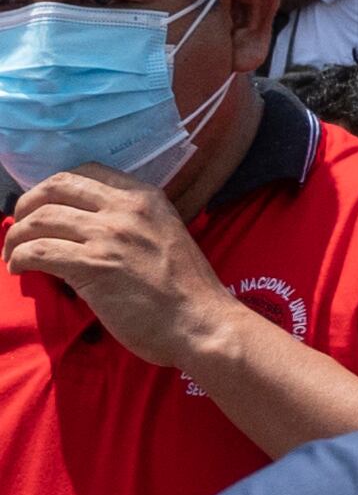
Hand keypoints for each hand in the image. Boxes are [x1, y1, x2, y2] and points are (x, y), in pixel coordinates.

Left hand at [1, 176, 239, 375]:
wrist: (201, 323)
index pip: (85, 171)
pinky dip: (20, 259)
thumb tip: (86, 226)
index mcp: (146, 197)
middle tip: (19, 228)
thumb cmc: (187, 289)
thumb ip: (132, 223)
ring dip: (16, 237)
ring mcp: (109, 236)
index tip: (44, 207)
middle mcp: (126, 209)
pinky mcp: (93, 266)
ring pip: (39, 220)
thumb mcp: (166, 235)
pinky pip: (39, 251)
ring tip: (14, 254)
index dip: (54, 187)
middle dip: (26, 205)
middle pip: (54, 188)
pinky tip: (20, 270)